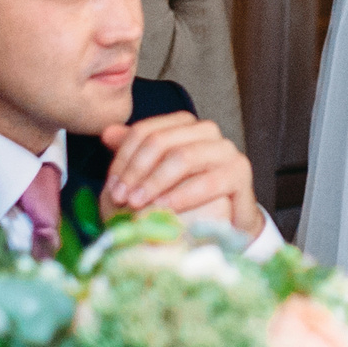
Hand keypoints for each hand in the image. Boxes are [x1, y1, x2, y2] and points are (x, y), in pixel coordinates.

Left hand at [100, 111, 262, 236]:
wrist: (225, 222)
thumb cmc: (185, 195)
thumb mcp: (154, 174)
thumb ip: (134, 152)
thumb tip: (107, 133)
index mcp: (184, 124)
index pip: (145, 131)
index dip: (124, 158)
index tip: (112, 186)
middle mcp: (206, 131)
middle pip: (161, 141)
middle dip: (136, 171)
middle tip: (121, 198)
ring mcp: (225, 149)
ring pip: (183, 157)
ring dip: (155, 182)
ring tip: (138, 205)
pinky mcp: (240, 172)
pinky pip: (208, 181)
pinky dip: (182, 195)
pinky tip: (164, 208)